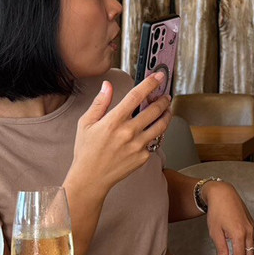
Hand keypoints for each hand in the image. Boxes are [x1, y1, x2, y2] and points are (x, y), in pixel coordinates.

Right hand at [69, 74, 171, 197]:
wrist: (91, 178)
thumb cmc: (86, 150)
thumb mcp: (86, 123)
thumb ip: (100, 103)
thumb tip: (107, 86)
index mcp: (114, 121)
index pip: (136, 96)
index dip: (150, 84)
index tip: (159, 76)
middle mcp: (128, 132)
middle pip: (154, 110)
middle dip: (163, 100)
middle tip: (166, 96)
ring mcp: (138, 145)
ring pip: (160, 126)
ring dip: (166, 115)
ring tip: (167, 110)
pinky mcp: (143, 157)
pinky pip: (153, 142)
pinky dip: (154, 134)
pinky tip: (152, 130)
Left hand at [203, 181, 253, 254]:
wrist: (223, 193)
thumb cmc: (217, 210)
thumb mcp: (215, 232)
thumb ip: (221, 250)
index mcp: (239, 234)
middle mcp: (248, 231)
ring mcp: (251, 227)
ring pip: (251, 248)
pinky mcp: (250, 223)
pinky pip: (250, 240)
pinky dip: (245, 249)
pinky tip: (237, 252)